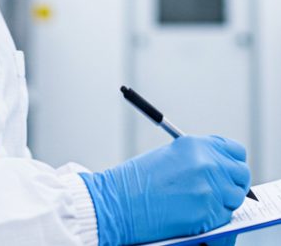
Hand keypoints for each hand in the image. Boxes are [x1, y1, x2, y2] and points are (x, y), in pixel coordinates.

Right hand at [79, 135, 249, 245]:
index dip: (233, 161)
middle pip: (241, 174)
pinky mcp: (208, 215)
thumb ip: (199, 157)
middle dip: (233, 182)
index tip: (228, 169)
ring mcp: (209, 189)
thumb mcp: (171, 155)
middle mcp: (207, 163)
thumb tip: (221, 167)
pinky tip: (192, 212)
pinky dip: (213, 217)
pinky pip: (224, 217)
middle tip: (219, 189)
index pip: (235, 151)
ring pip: (235, 198)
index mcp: (196, 145)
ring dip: (223, 201)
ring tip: (199, 201)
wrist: (120, 201)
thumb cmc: (139, 179)